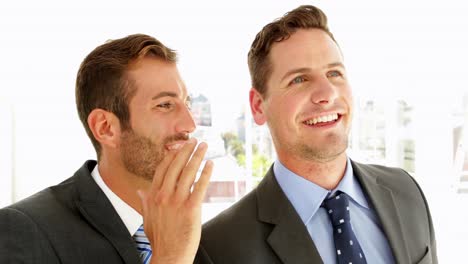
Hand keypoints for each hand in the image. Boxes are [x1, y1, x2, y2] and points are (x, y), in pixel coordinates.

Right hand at [137, 138, 212, 263]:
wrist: (169, 256)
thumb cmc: (160, 238)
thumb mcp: (147, 218)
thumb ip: (144, 202)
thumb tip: (140, 190)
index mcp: (153, 196)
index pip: (162, 169)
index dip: (171, 156)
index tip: (178, 147)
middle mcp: (164, 195)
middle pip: (175, 166)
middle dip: (185, 151)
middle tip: (194, 141)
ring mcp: (177, 201)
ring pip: (188, 173)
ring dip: (197, 157)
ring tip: (203, 146)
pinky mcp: (191, 208)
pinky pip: (200, 186)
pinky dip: (206, 173)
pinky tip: (210, 164)